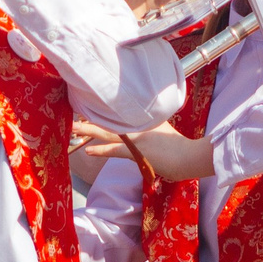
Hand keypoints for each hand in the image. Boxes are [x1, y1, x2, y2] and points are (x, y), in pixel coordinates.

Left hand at [74, 121, 211, 181]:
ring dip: (89, 129)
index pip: (118, 112)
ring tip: (73, 127)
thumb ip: (150, 122)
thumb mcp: (163, 126)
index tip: (87, 105)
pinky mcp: (136, 151)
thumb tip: (142, 122)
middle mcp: (138, 124)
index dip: (102, 110)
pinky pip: (114, 150)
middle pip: (109, 118)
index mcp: (143, 118)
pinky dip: (101, 150)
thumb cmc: (178, 145)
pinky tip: (88, 150)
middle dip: (90, 115)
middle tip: (73, 112)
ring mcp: (136, 137)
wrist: (189, 156)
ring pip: (107, 132)